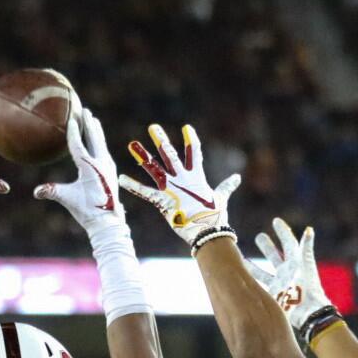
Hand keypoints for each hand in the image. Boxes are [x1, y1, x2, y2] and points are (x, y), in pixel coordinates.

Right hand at [34, 108, 124, 237]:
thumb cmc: (87, 210)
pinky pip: (103, 150)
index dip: (73, 131)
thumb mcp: (68, 199)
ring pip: (101, 142)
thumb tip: (36, 192)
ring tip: (92, 119)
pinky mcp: (110, 170)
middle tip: (84, 109)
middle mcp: (101, 163)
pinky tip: (97, 140)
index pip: (79, 145)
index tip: (71, 118)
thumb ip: (52, 192)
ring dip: (96, 130)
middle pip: (94, 137)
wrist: (108, 221)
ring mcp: (108, 166)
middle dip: (88, 123)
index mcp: (90, 167)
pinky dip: (99, 141)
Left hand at [118, 124, 239, 247]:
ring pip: (155, 168)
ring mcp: (171, 188)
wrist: (207, 230)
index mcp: (197, 177)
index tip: (186, 128)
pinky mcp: (162, 201)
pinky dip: (132, 186)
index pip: (194, 153)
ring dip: (143, 156)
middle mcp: (182, 179)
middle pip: (170, 155)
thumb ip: (227, 186)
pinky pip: (144, 192)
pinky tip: (121, 179)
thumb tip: (237, 178)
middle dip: (161, 140)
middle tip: (153, 127)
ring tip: (132, 145)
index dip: (191, 140)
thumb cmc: (215, 216)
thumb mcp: (221, 197)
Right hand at [245, 218, 331, 330]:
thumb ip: (306, 247)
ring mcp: (280, 284)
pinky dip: (251, 282)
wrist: (308, 313)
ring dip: (253, 265)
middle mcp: (287, 272)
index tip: (275, 221)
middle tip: (259, 237)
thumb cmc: (308, 287)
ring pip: (264, 271)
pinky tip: (241, 278)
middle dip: (267, 246)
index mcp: (295, 262)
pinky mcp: (274, 295)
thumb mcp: (305, 265)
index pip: (288, 243)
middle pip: (275, 256)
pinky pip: (260, 286)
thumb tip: (309, 229)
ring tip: (242, 259)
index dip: (282, 231)